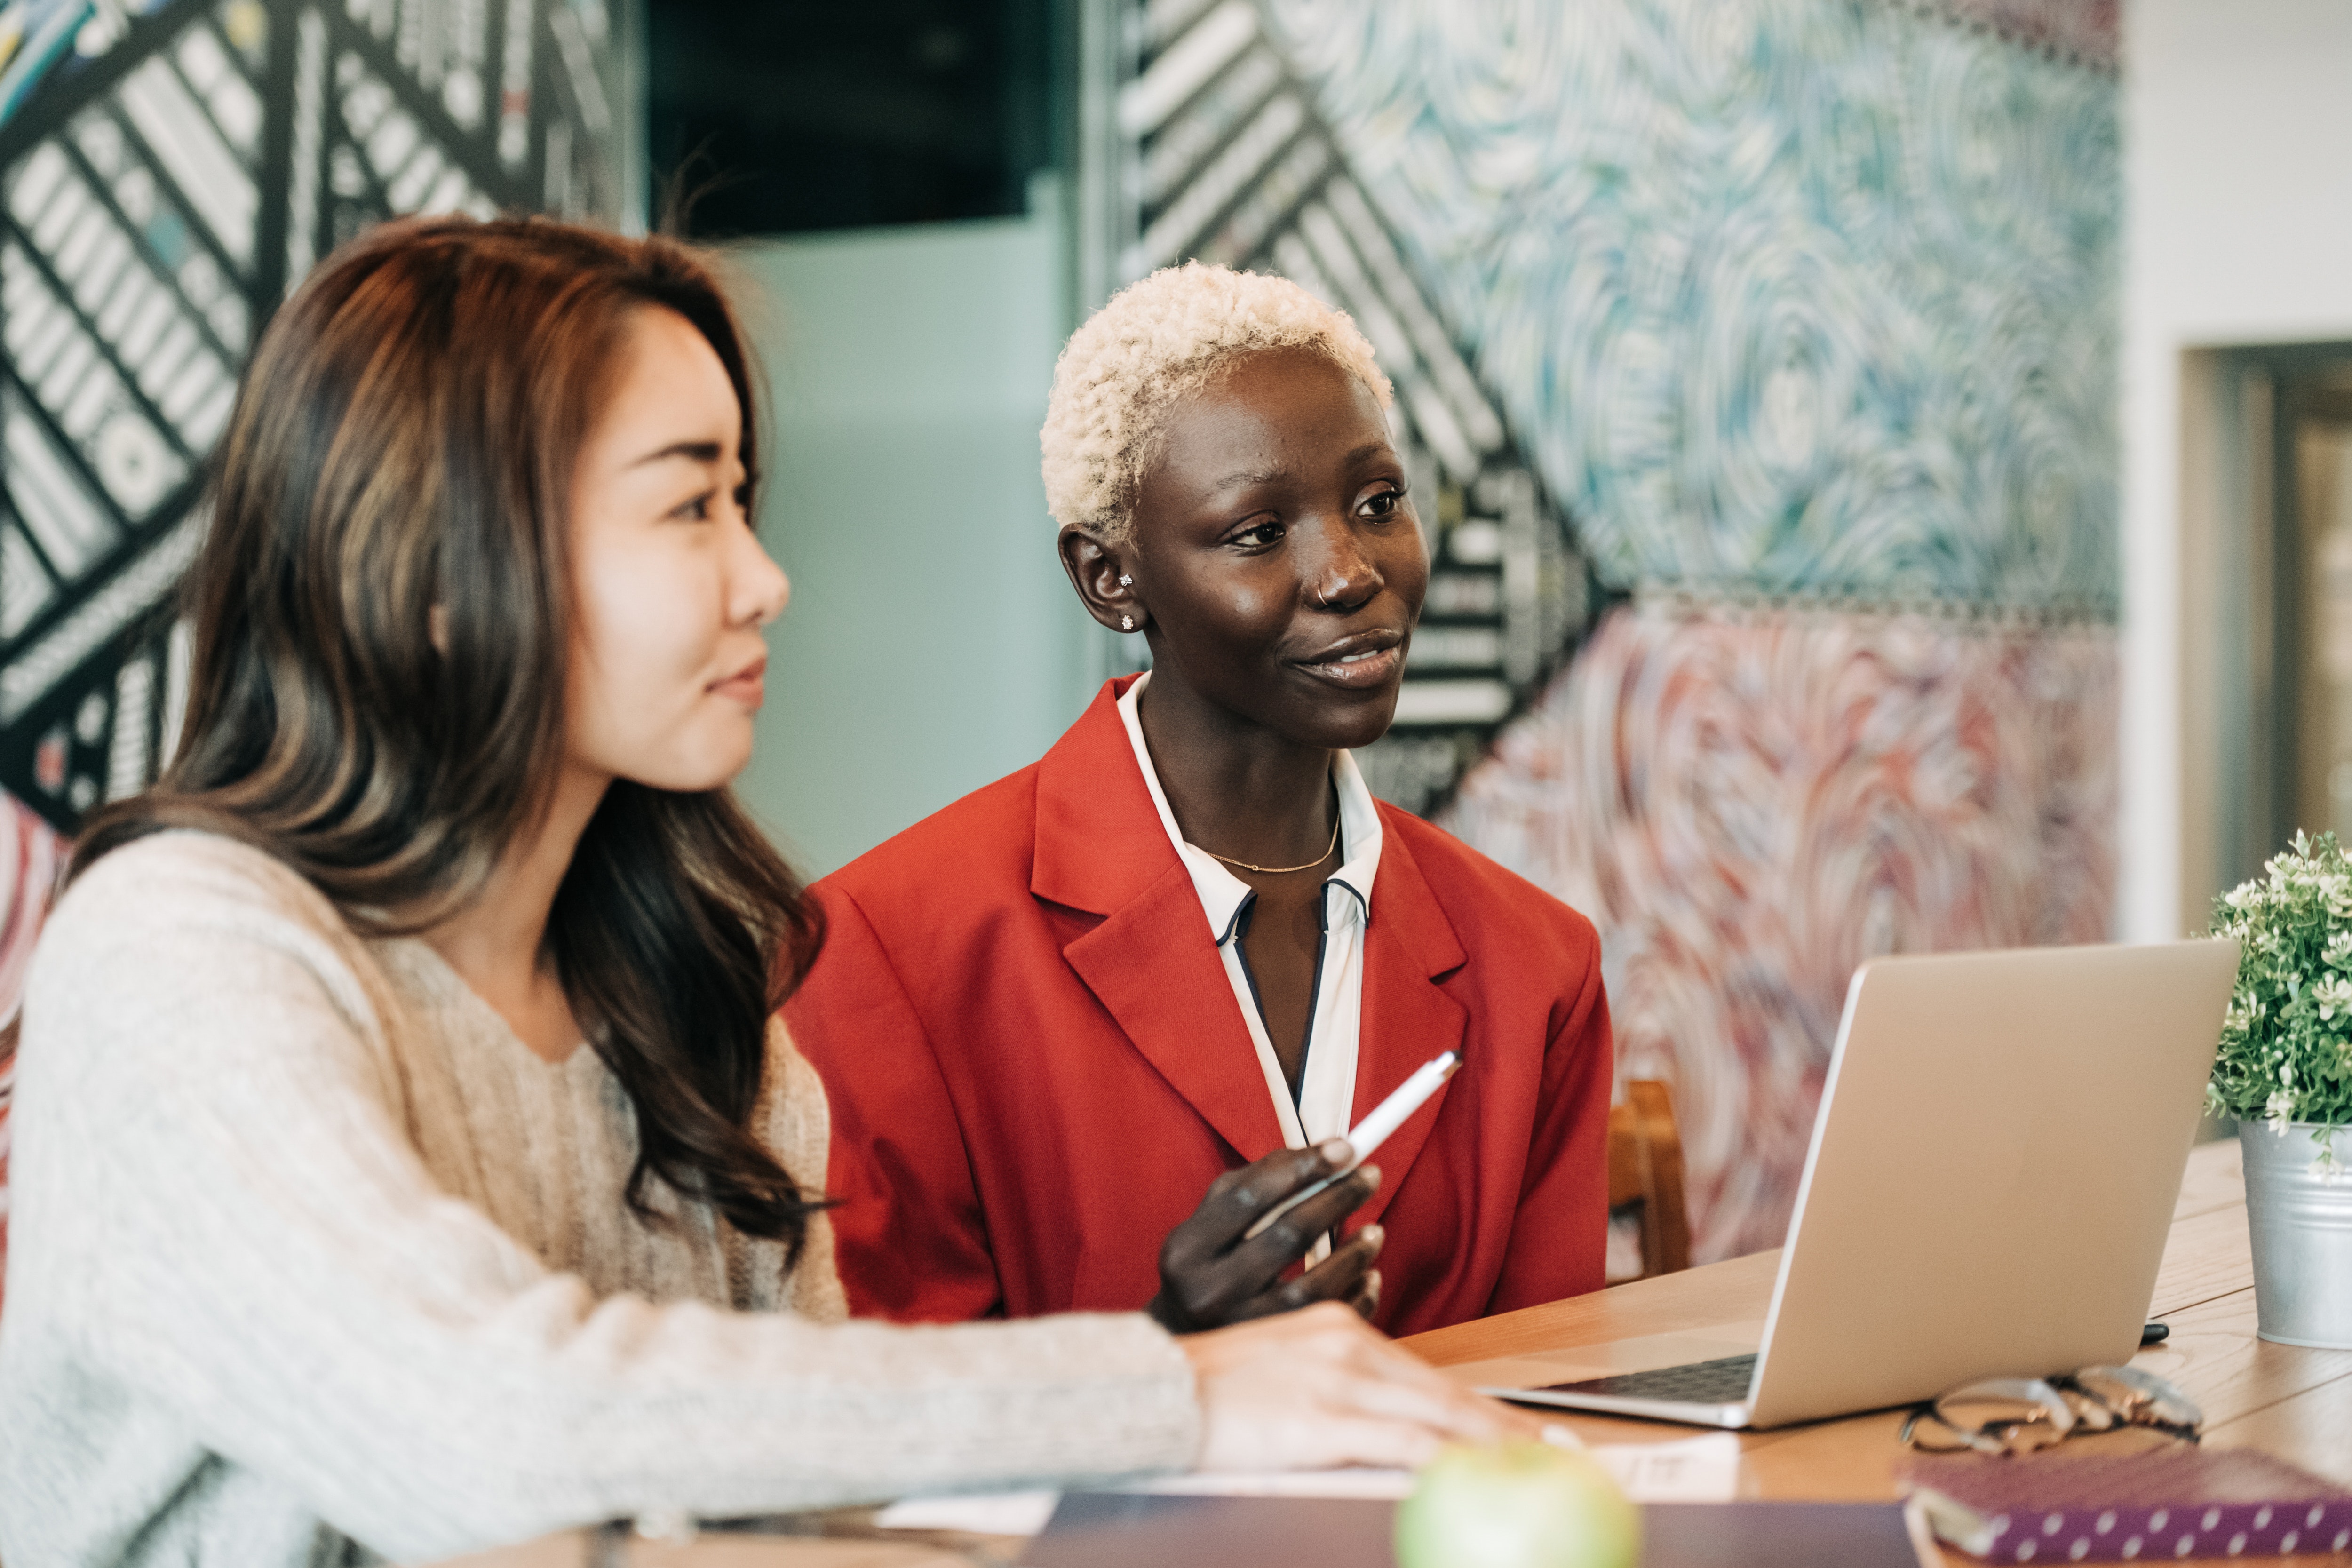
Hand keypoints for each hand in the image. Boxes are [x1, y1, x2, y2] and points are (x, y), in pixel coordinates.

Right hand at [1147, 1140, 1383, 1332]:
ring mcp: (1242, 1330)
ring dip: (1354, 1252)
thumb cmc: (1207, 1269)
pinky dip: (1358, 1296)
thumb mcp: (1211, 1223)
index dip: (1301, 1167)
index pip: (1249, 1197)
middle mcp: (1209, 1291)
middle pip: (1287, 1234)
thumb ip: (1255, 1185)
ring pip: (1314, 1286)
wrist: (1183, 1348)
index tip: (1344, 1148)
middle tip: (1370, 1176)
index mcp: (1187, 1249)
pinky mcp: (1274, 1357)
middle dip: (1337, 1198)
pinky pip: (1329, 1324)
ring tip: (1376, 1232)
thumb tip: (1324, 1154)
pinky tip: (1368, 1276)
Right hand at [1180, 1301, 1544, 1471]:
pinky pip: (1403, 1442)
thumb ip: (1336, 1393)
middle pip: (1448, 1393)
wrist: (1154, 1390)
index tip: (1521, 1432)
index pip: (1428, 1376)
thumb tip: (1386, 1434)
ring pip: (1439, 1415)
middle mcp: (1346, 1344)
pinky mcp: (1323, 1418)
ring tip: (1537, 1467)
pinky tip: (1474, 1476)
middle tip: (1556, 1453)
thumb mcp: (1283, 1376)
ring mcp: (1337, 1380)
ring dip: (1496, 1445)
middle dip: (1507, 1428)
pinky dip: (1447, 1459)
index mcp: (1337, 1328)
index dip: (1481, 1408)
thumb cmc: (1209, 1393)